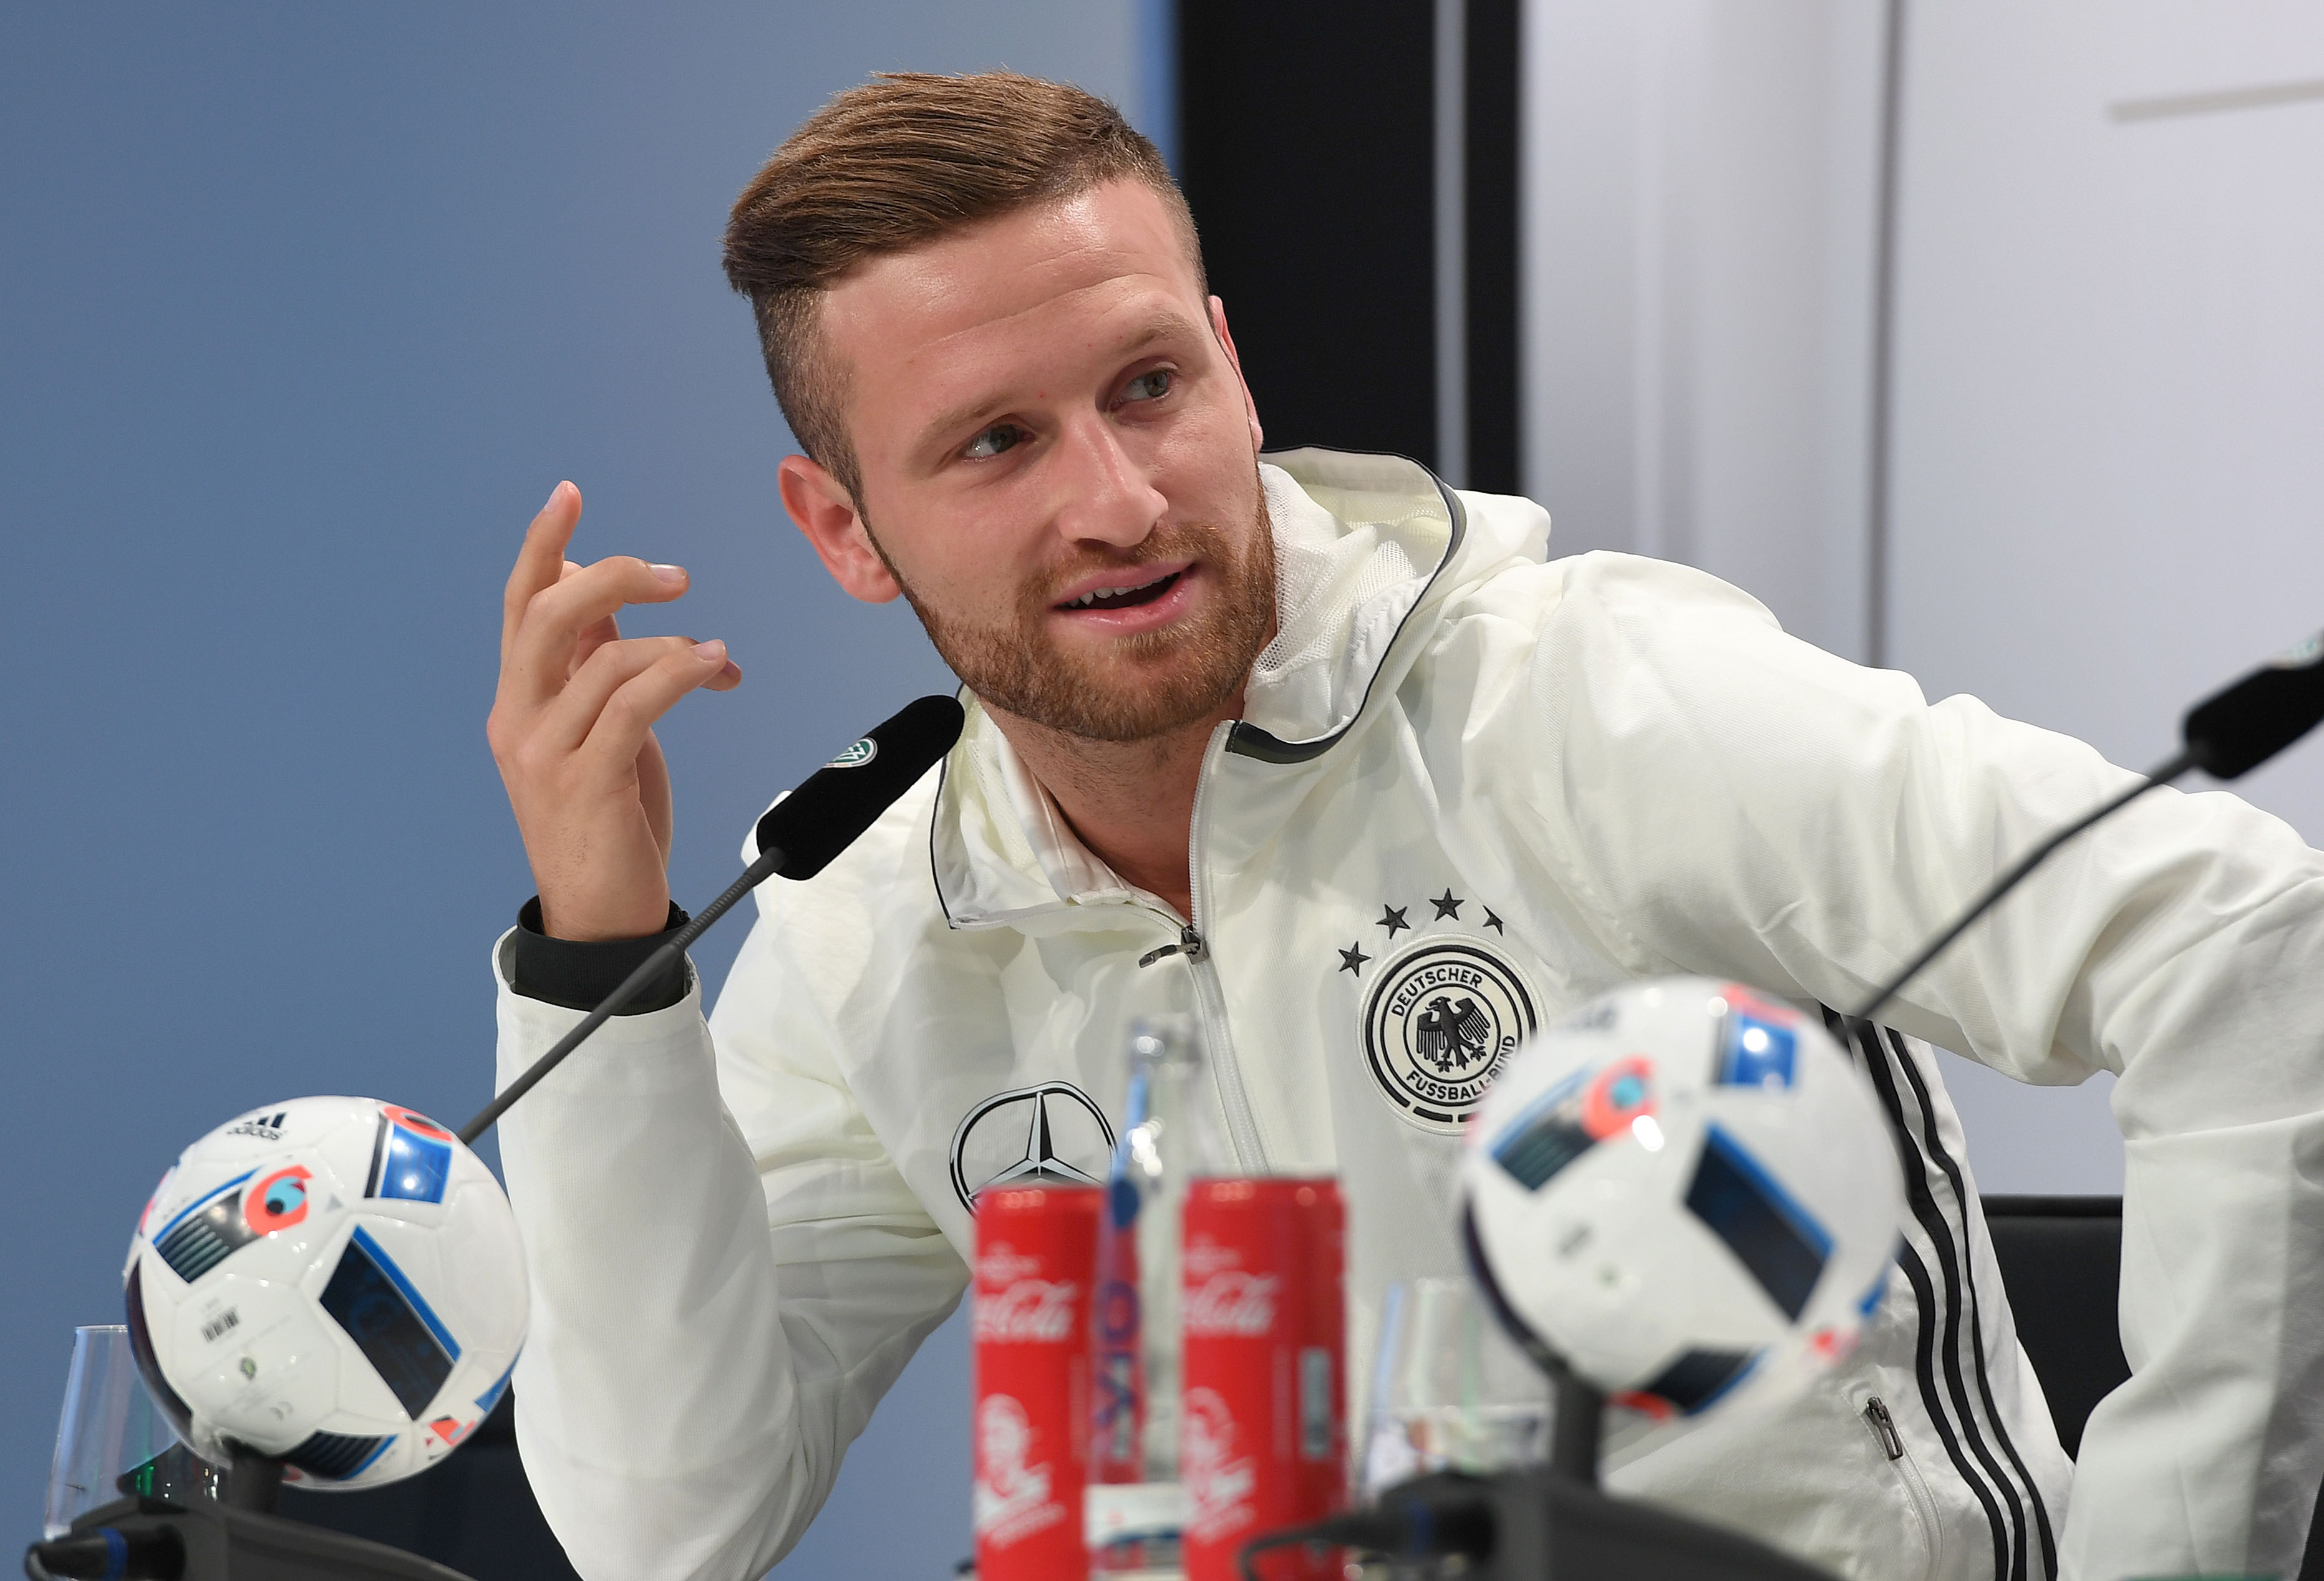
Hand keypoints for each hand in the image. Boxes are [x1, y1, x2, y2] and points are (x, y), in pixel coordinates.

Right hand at [488, 482, 740, 939]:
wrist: (599, 915)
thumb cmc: (606, 821)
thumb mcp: (596, 732)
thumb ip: (595, 669)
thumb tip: (607, 603)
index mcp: (517, 701)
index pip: (519, 606)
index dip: (542, 546)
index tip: (568, 495)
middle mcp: (518, 720)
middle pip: (548, 615)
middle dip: (612, 578)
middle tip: (673, 578)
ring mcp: (546, 754)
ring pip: (604, 660)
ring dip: (671, 644)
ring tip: (714, 657)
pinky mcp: (587, 783)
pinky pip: (634, 705)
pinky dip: (680, 674)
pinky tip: (715, 669)